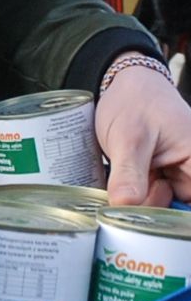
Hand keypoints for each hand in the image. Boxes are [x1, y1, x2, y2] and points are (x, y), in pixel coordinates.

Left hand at [98, 60, 190, 205]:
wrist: (124, 85)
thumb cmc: (134, 102)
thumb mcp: (128, 138)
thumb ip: (129, 173)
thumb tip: (125, 205)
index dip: (173, 214)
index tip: (146, 213)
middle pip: (178, 206)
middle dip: (150, 206)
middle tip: (125, 192)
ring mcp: (179, 172)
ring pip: (162, 202)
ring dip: (140, 199)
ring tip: (123, 175)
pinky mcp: (163, 174)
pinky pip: (152, 194)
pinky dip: (136, 193)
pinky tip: (121, 184)